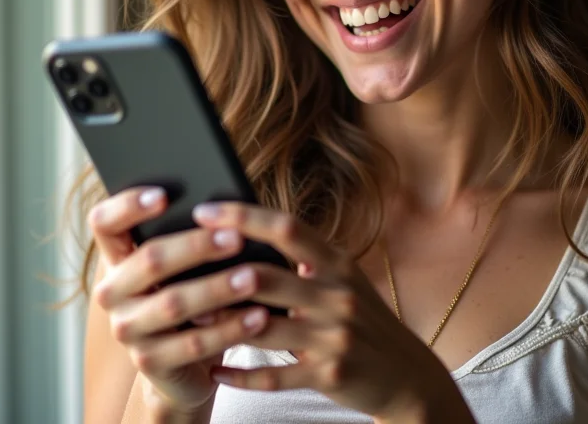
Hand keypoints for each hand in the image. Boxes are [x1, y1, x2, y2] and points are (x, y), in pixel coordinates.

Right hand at [87, 187, 272, 414]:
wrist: (187, 362)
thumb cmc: (195, 291)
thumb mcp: (190, 263)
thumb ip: (196, 234)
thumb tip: (228, 207)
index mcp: (119, 256)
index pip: (104, 221)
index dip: (128, 205)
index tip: (164, 195)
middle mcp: (114, 291)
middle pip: (149, 259)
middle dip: (196, 246)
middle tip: (236, 237)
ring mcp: (128, 329)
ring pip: (172, 303)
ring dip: (217, 288)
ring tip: (253, 277)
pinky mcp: (149, 362)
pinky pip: (192, 344)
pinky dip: (229, 329)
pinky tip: (258, 315)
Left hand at [190, 201, 457, 421]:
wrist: (406, 373)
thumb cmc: (363, 318)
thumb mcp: (343, 279)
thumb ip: (306, 259)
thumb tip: (250, 232)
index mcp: (338, 263)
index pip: (288, 228)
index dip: (245, 216)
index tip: (206, 210)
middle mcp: (338, 294)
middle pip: (270, 275)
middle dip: (221, 272)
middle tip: (181, 267)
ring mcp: (335, 335)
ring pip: (265, 327)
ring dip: (222, 323)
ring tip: (189, 318)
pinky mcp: (329, 374)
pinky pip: (274, 376)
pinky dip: (240, 374)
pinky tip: (216, 370)